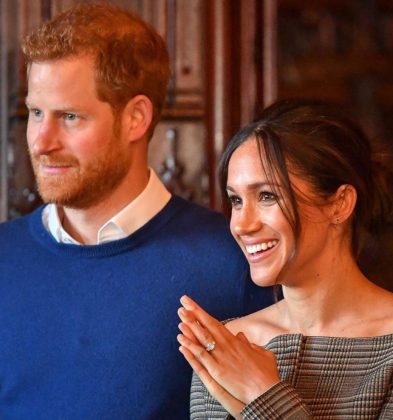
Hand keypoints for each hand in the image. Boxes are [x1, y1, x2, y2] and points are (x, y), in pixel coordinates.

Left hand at [177, 295, 279, 415]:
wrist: (268, 392)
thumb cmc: (267, 375)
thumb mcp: (262, 354)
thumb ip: (250, 344)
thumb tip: (241, 336)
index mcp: (235, 341)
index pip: (215, 323)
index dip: (203, 313)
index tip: (192, 305)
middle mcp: (227, 346)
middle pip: (207, 325)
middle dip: (194, 312)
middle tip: (183, 301)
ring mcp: (221, 358)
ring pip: (202, 338)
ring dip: (190, 326)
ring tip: (180, 314)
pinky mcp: (217, 371)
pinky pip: (201, 356)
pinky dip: (191, 347)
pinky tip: (181, 340)